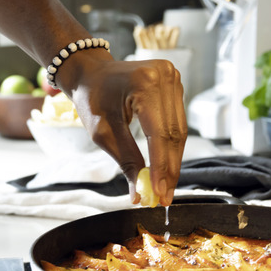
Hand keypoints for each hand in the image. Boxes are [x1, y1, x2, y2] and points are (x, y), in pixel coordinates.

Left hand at [62, 54, 187, 205]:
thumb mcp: (103, 132)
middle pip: (174, 134)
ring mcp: (173, 79)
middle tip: (164, 198)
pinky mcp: (175, 85)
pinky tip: (167, 168)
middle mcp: (164, 77)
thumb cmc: (92, 98)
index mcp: (144, 83)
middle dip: (170, 170)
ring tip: (166, 188)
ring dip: (173, 162)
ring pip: (180, 131)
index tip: (159, 193)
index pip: (159, 134)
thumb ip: (126, 160)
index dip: (161, 167)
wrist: (91, 72)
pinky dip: (172, 147)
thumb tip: (139, 193)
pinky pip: (178, 123)